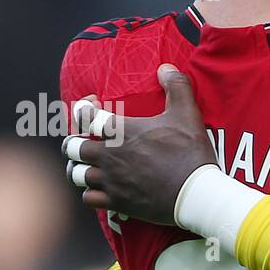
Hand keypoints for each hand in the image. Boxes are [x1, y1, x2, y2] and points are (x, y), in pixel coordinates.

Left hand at [63, 66, 216, 225]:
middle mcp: (109, 155)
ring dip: (79, 168)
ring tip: (88, 167)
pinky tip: (100, 190)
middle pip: (72, 147)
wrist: (197, 194)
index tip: (92, 107)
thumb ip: (176, 86)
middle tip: (84, 142)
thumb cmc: (191, 152)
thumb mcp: (187, 113)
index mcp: (121, 131)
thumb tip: (165, 67)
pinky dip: (91, 194)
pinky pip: (88, 198)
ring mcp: (111, 181)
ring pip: (76, 174)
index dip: (82, 107)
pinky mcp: (117, 202)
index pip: (84, 115)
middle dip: (74, 142)